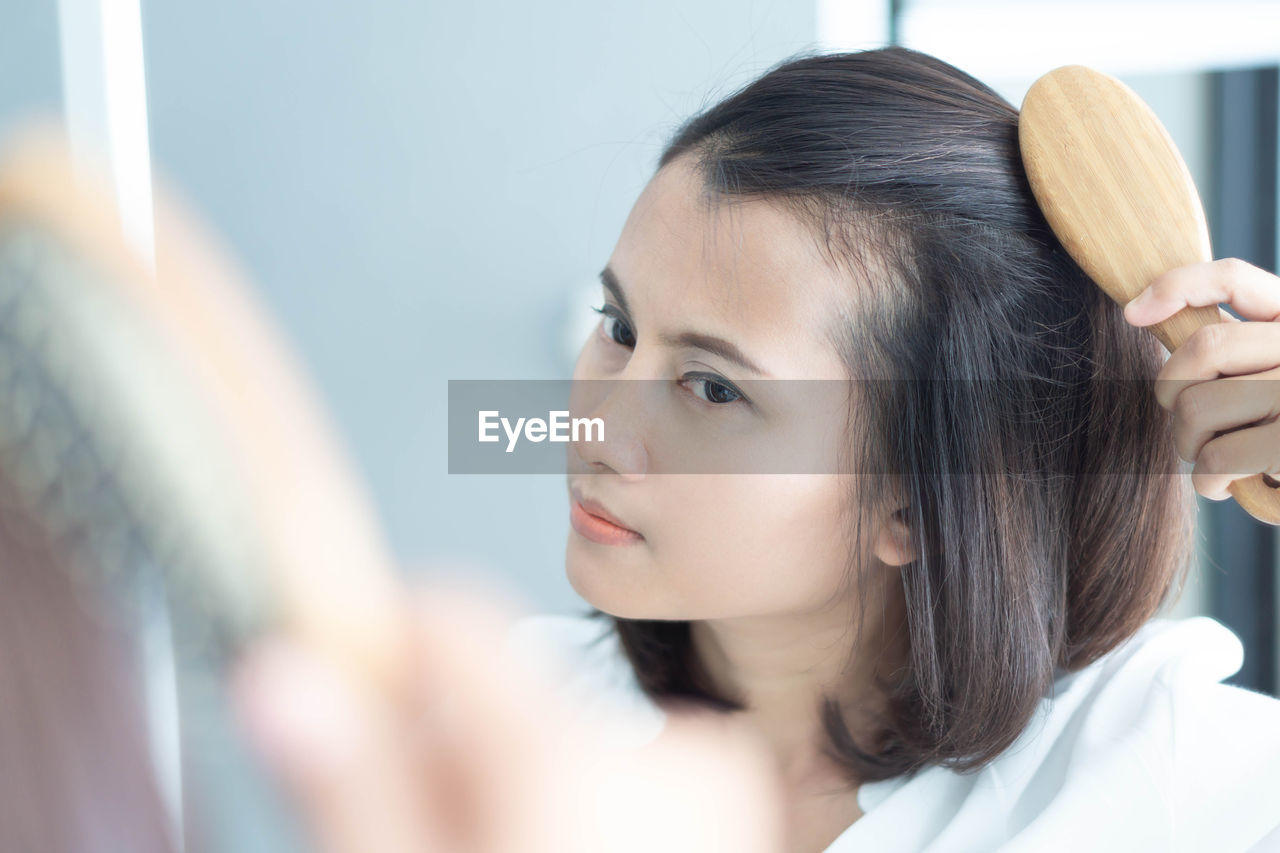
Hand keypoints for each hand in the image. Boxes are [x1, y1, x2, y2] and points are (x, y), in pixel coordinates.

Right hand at [231, 577, 783, 852]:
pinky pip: (613, 779)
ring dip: (492, 796)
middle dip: (433, 759)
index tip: (340, 704)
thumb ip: (351, 789)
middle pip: (499, 697)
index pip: (453, 624)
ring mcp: (710, 794)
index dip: (377, 657)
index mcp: (582, 763)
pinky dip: (558, 818)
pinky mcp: (724, 822)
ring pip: (549, 742)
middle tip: (413, 841)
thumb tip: (288, 682)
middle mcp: (668, 758)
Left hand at [1122, 257, 1279, 499]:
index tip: (1132, 313)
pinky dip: (1208, 480)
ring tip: (1214, 457)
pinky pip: (1217, 457)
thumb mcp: (1259, 375)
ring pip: (1198, 407)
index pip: (1235, 278)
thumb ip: (1227, 346)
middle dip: (1173, 393)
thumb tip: (1143, 311)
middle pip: (1205, 347)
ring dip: (1189, 444)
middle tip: (1186, 423)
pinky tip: (1225, 484)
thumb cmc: (1273, 432)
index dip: (1177, 286)